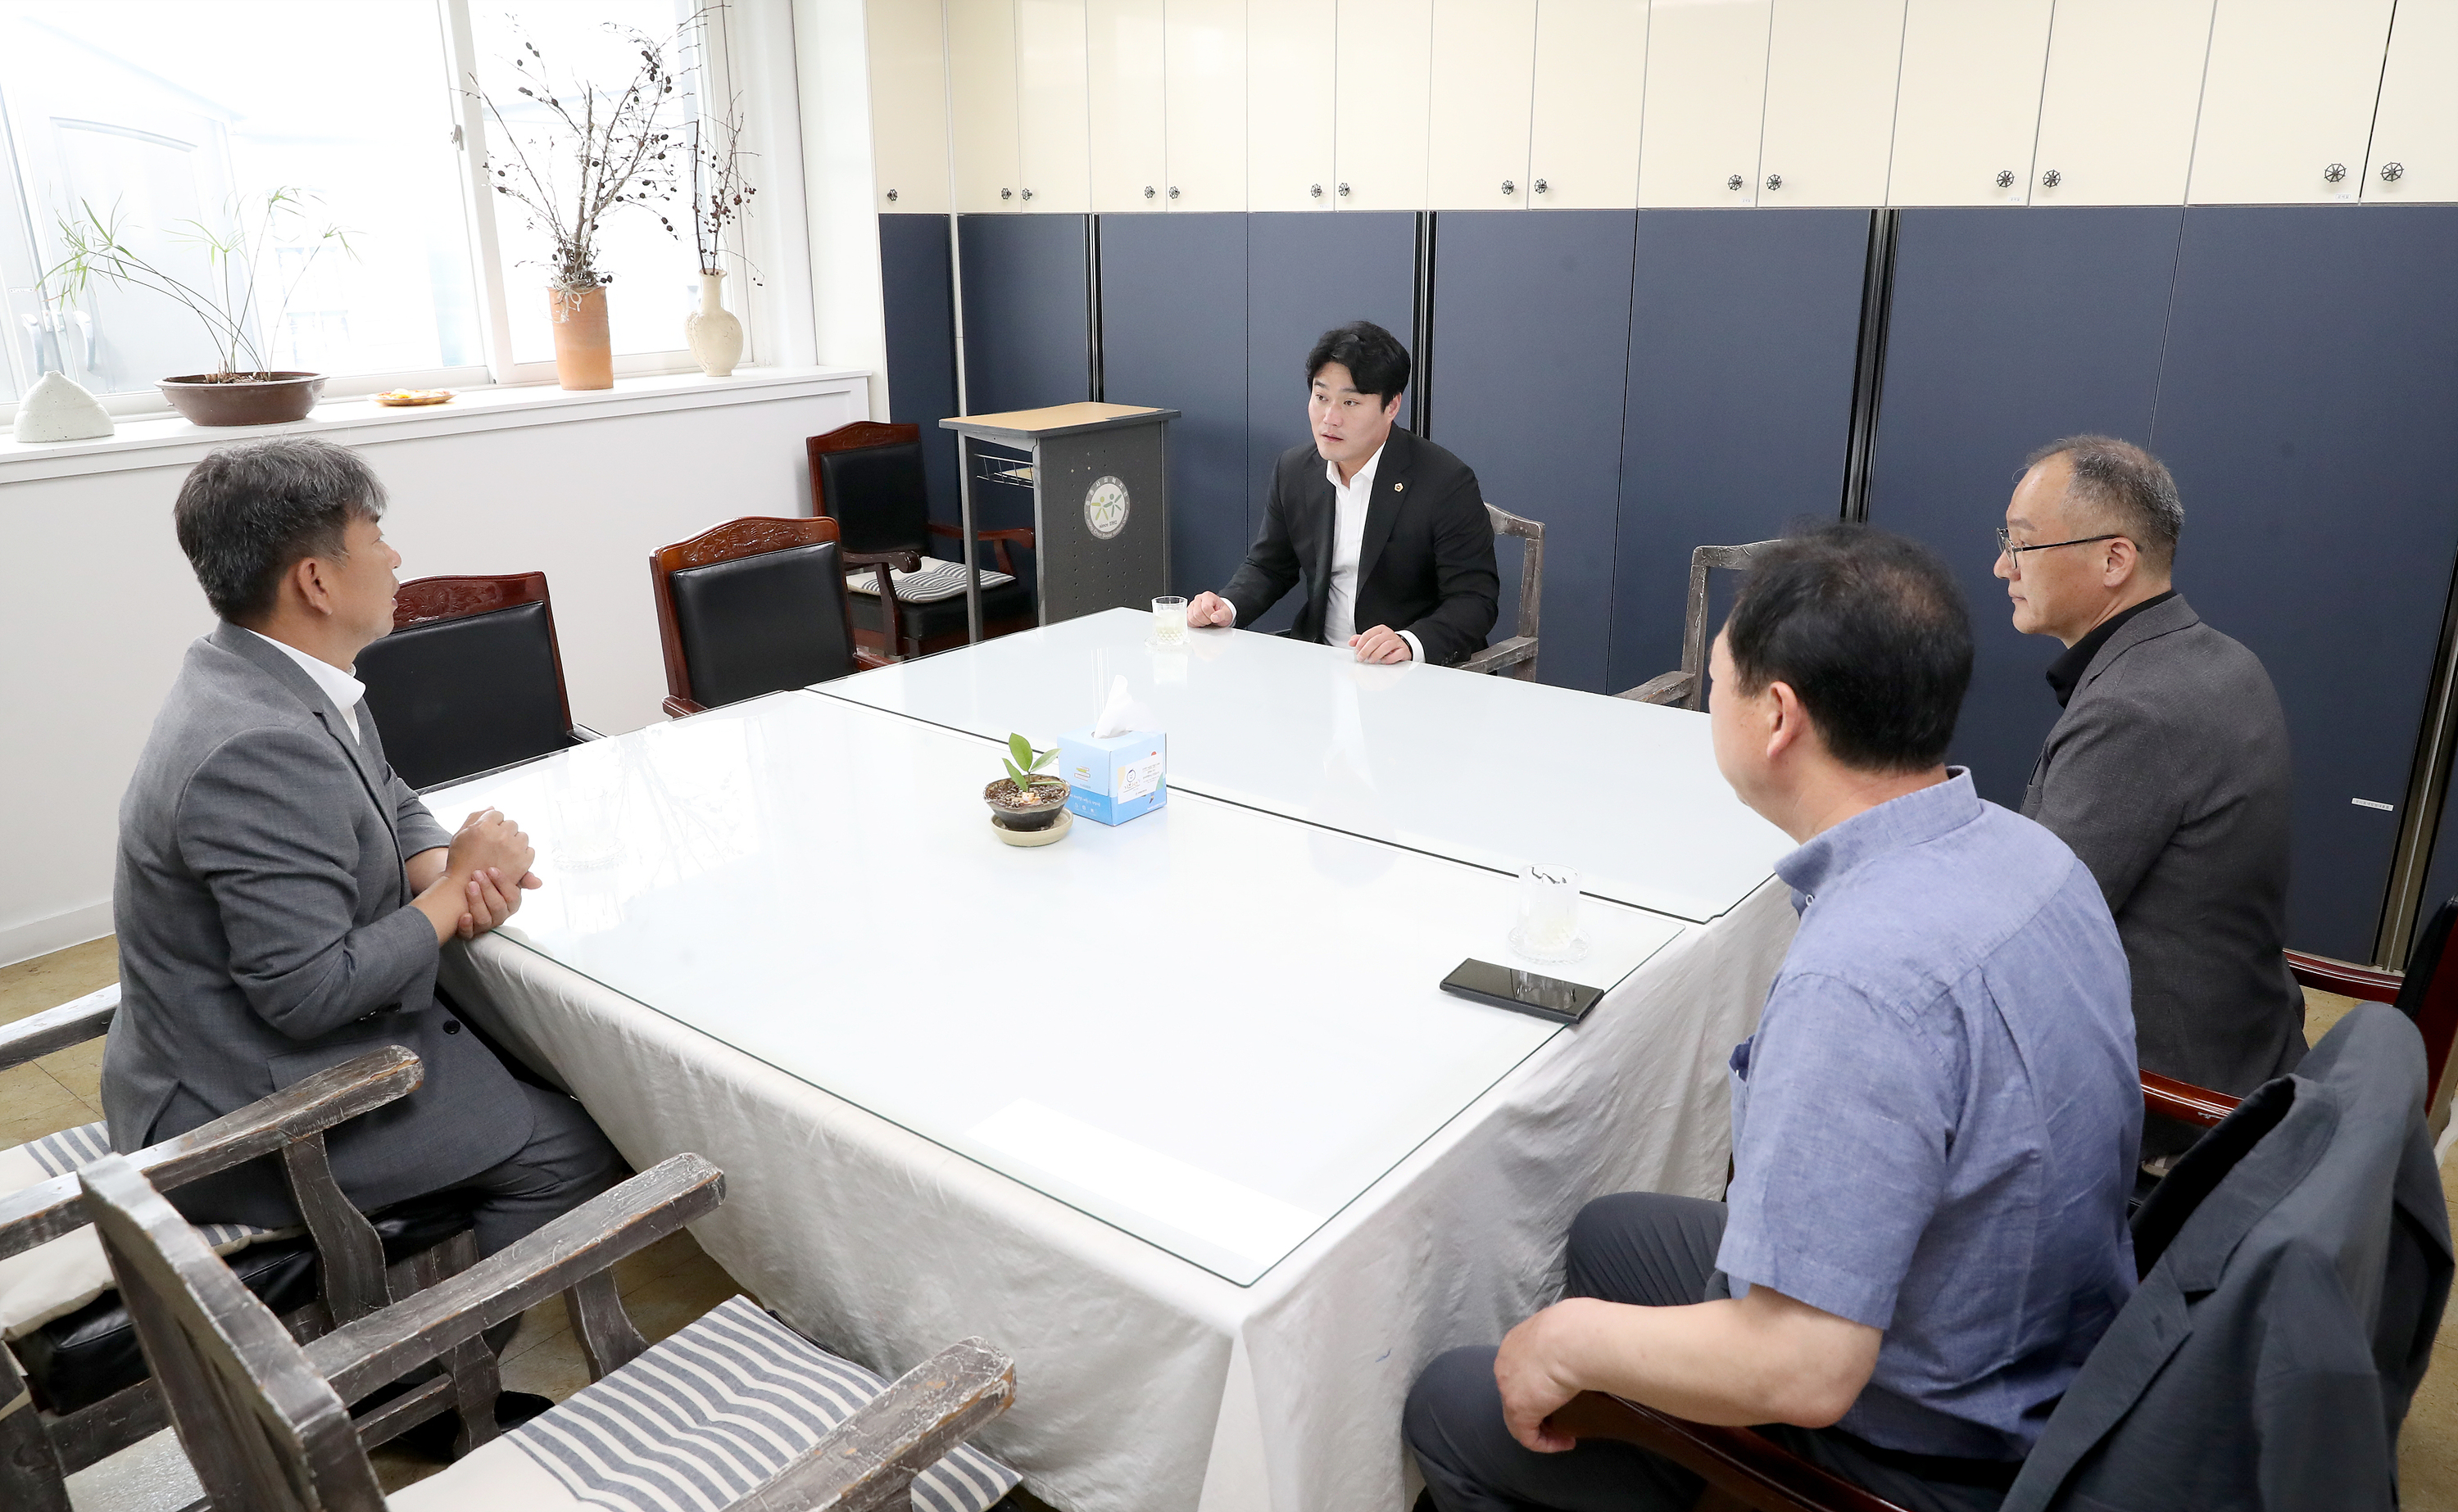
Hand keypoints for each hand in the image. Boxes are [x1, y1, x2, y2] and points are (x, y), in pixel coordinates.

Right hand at [447, 808, 534, 880]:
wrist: (464, 887)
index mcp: (485, 826)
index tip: (488, 834)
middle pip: (511, 824)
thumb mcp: (461, 834)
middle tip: (495, 845)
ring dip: (515, 842)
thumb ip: (476, 817)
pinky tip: (510, 860)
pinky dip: (523, 854)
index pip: (497, 814)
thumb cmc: (460, 860)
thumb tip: (492, 807)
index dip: (492, 824)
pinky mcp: (522, 862)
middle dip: (504, 831)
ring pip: (522, 836)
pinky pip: (530, 850)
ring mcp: (513, 849)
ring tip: (503, 853)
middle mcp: (501, 836)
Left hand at [455, 865, 538, 939]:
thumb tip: (538, 883)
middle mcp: (500, 916)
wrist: (462, 890)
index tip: (491, 869)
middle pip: (497, 907)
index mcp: (511, 905)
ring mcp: (485, 925)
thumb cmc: (487, 884)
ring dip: (477, 902)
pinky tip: (464, 916)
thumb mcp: (505, 878)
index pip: (512, 896)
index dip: (502, 882)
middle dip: (487, 889)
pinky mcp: (470, 932)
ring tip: (469, 886)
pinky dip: (466, 926)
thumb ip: (522, 878)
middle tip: (477, 874)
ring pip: (484, 919)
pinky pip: (469, 934)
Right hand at [1186, 591, 1236, 627]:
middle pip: (1197, 613)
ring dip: (1200, 622)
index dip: (1210, 615)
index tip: (1214, 616)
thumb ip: (1222, 614)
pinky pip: (1187, 620)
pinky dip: (1194, 624)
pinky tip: (1200, 621)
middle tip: (1210, 619)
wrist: (1219, 612)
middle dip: (1205, 620)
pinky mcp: (1188, 611)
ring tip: (1206, 620)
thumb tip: (1214, 617)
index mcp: (1208, 596)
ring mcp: (1192, 605)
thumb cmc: (1222, 611)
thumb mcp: (1226, 613)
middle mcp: (1198, 598)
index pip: (1205, 608)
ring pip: (1191, 618)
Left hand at [1350, 625, 1413, 663]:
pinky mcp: (1403, 650)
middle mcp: (1389, 634)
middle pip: (1375, 641)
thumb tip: (1351, 642)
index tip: (1356, 651)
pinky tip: (1383, 661)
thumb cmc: (1386, 643)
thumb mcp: (1373, 639)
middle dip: (1366, 651)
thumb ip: (1361, 640)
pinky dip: (1388, 659)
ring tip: (1371, 660)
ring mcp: (1397, 641)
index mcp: (1380, 629)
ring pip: (1385, 646)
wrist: (1402, 646)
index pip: (1368, 634)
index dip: (1360, 643)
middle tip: (1361, 658)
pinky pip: (1396, 654)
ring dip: (1376, 655)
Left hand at [1495, 1301, 1590, 1452]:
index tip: (1562, 1390)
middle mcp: (1506, 1363)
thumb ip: (1569, 1338)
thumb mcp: (1570, 1327)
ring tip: (1565, 1433)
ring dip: (1541, 1427)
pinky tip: (1566, 1442)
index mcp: (1518, 1341)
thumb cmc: (1580, 1328)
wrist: (1575, 1338)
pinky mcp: (1518, 1409)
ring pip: (1518, 1415)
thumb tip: (1587, 1347)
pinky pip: (1527, 1435)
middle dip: (1537, 1404)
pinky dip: (1546, 1443)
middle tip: (1561, 1413)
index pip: (1522, 1367)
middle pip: (1517, 1390)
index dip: (1539, 1383)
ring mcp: (1507, 1386)